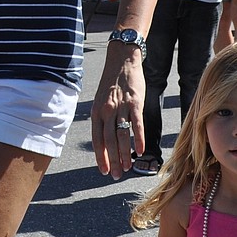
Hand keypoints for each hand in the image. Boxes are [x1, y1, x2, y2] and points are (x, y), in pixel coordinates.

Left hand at [91, 47, 144, 177]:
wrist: (122, 61)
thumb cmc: (112, 84)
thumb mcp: (102, 101)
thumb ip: (103, 119)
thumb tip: (106, 140)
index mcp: (97, 113)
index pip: (97, 140)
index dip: (100, 157)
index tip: (103, 171)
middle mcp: (107, 112)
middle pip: (109, 141)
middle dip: (112, 161)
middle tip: (116, 175)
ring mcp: (121, 108)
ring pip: (122, 136)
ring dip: (125, 154)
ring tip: (127, 167)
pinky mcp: (135, 103)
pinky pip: (137, 125)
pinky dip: (138, 139)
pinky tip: (140, 151)